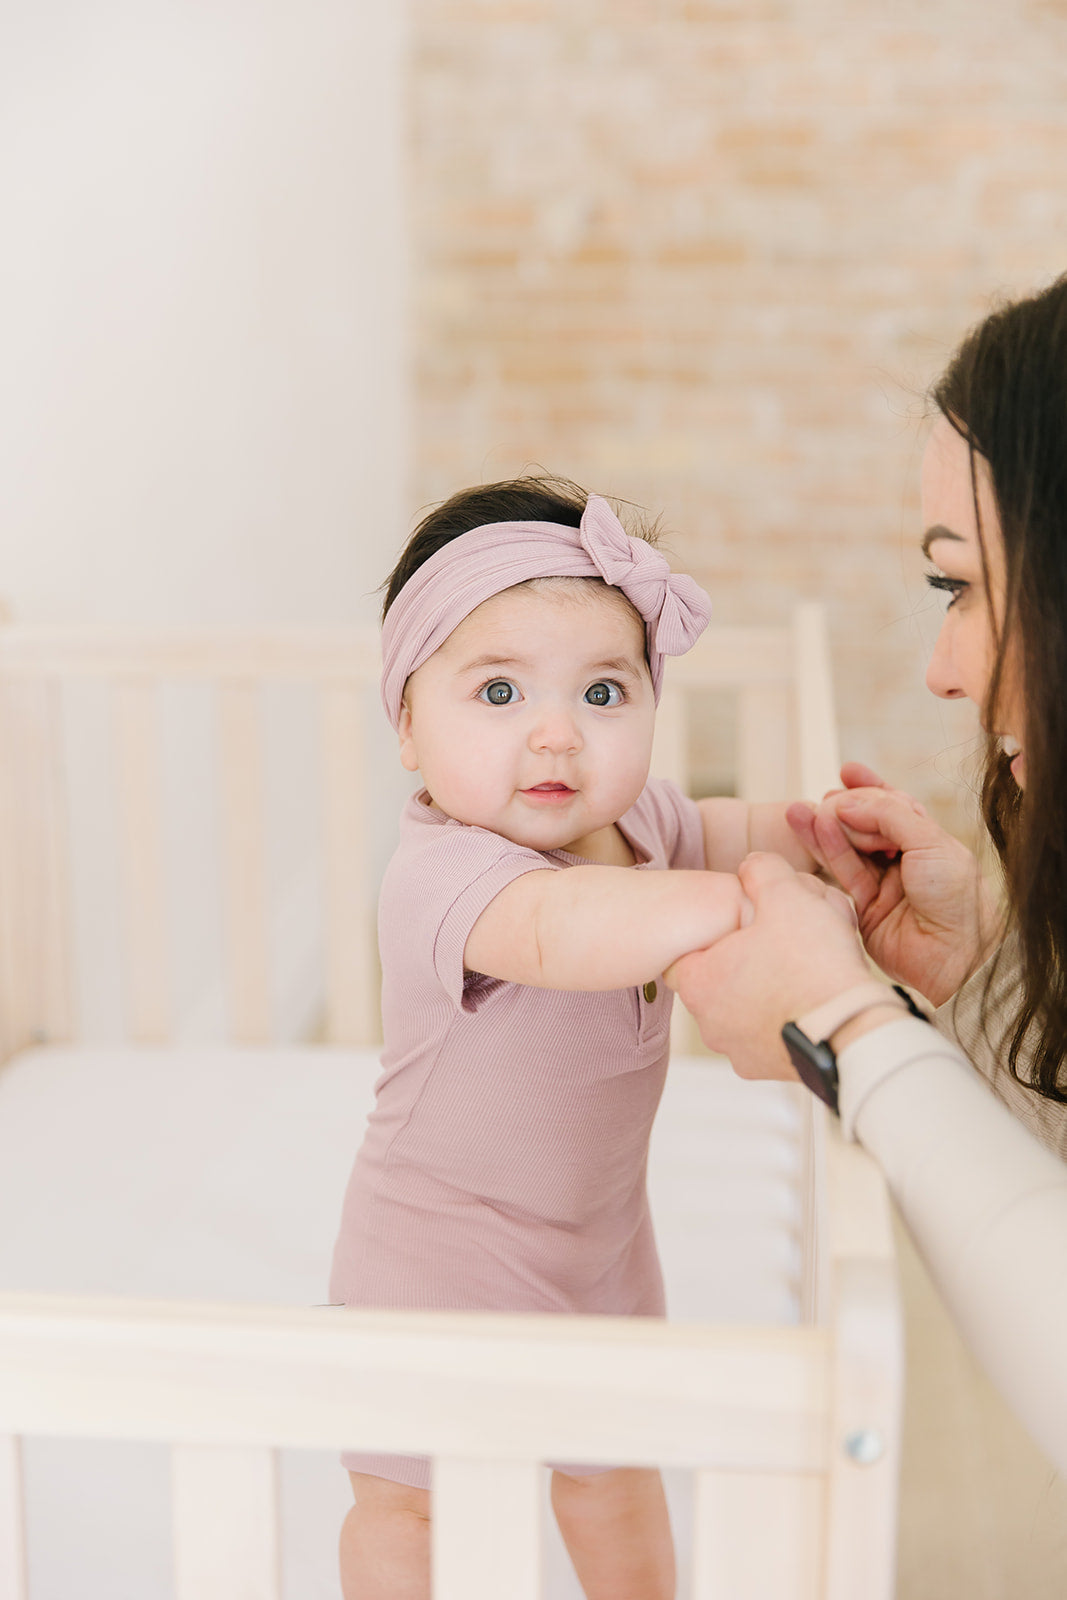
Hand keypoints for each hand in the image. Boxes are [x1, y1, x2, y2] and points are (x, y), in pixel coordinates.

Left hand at [664, 852, 869, 1079]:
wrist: (853, 1030)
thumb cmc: (813, 964)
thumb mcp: (785, 895)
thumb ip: (761, 871)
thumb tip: (753, 867)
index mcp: (699, 983)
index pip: (683, 954)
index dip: (711, 934)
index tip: (738, 926)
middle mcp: (710, 1024)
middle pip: (719, 979)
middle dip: (747, 957)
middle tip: (781, 940)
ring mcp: (739, 1052)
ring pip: (745, 1008)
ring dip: (768, 988)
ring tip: (804, 966)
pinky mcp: (770, 1069)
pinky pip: (771, 1034)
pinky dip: (787, 1016)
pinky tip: (814, 997)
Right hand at [787, 764, 999, 1006]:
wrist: (954, 954)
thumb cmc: (955, 899)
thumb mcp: (930, 843)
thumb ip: (889, 817)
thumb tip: (850, 803)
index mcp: (928, 841)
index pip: (894, 807)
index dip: (871, 788)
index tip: (848, 772)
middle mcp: (904, 860)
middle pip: (867, 824)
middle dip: (846, 807)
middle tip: (829, 798)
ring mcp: (883, 883)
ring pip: (849, 847)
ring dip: (825, 826)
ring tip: (800, 809)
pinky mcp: (863, 906)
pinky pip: (842, 870)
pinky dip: (826, 848)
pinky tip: (813, 827)